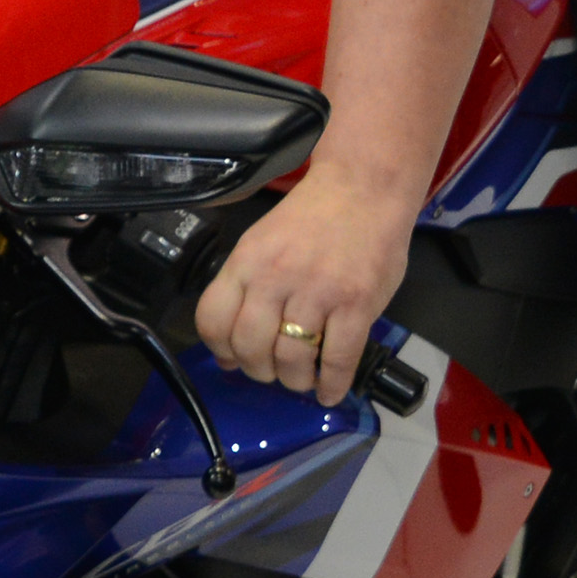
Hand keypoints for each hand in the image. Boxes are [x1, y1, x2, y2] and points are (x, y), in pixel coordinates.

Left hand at [197, 175, 416, 406]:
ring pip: (292, 360)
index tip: (235, 358)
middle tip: (273, 371)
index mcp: (246, 262)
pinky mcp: (356, 304)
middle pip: (251, 348)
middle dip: (259, 371)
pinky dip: (332, 385)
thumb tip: (228, 351)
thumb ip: (244, 291)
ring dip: (295, 381)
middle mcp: (275, 278)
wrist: (364, 187)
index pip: (212, 321)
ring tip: (302, 378)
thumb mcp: (262, 243)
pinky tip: (329, 390)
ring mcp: (317, 291)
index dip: (221, 350)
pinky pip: (338, 360)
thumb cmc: (312, 218)